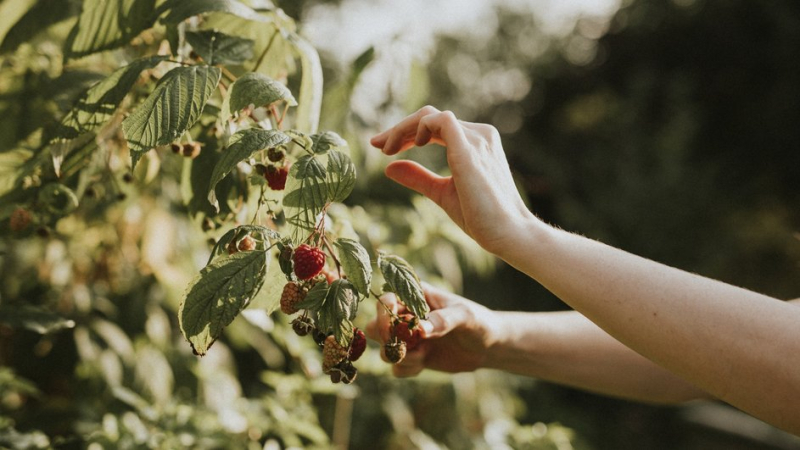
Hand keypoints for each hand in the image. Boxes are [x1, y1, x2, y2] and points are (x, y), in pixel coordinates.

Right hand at [365, 283, 499, 376]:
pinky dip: (407, 369)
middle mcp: (406, 316)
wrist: (489, 346)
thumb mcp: (464, 316)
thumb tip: (420, 329)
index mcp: (415, 296)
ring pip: (384, 348)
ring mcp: (409, 339)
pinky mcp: (414, 358)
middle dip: (385, 338)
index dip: (383, 313)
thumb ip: (442, 320)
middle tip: (402, 346)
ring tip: (423, 354)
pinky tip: (425, 362)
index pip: (386, 300)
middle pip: (376, 325)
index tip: (393, 328)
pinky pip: (397, 367)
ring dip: (399, 356)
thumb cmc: (478, 321)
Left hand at [370, 106, 536, 254]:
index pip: (436, 126)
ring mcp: (477, 139)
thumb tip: (388, 168)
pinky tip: (411, 145)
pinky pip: (441, 120)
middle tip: (376, 144)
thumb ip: (418, 178)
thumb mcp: (442, 193)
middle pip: (430, 117)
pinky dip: (419, 127)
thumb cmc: (481, 217)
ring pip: (431, 115)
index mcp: (475, 143)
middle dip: (400, 129)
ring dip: (404, 128)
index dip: (407, 133)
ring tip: (386, 148)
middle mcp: (478, 135)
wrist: (508, 233)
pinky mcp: (470, 149)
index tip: (383, 148)